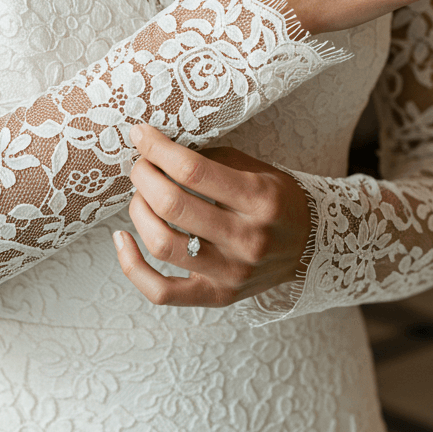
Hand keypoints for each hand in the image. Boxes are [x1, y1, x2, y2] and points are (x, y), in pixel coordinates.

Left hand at [111, 123, 311, 307]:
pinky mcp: (216, 296)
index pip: (194, 170)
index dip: (158, 149)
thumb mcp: (256, 170)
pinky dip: (132, 266)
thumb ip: (210, 160)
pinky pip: (161, 291)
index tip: (141, 135)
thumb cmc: (276, 202)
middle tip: (141, 166)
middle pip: (173, 205)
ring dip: (139, 212)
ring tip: (140, 197)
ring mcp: (230, 273)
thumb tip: (158, 148)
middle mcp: (247, 239)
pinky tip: (122, 238)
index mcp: (260, 199)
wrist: (310, 248)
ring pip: (162, 245)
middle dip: (144, 177)